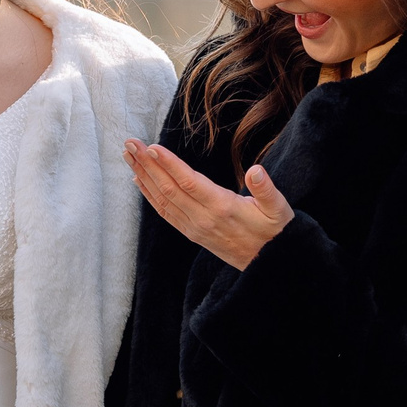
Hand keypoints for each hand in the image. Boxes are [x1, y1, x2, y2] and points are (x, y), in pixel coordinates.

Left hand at [125, 139, 293, 270]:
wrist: (269, 264)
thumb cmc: (275, 231)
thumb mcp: (278, 209)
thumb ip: (267, 190)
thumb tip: (257, 171)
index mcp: (223, 208)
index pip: (188, 182)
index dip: (168, 164)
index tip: (150, 147)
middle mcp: (203, 219)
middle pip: (168, 188)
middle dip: (147, 164)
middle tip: (129, 142)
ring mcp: (195, 228)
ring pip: (162, 200)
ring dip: (143, 176)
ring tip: (128, 155)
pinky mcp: (192, 233)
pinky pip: (165, 213)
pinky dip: (149, 196)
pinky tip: (139, 180)